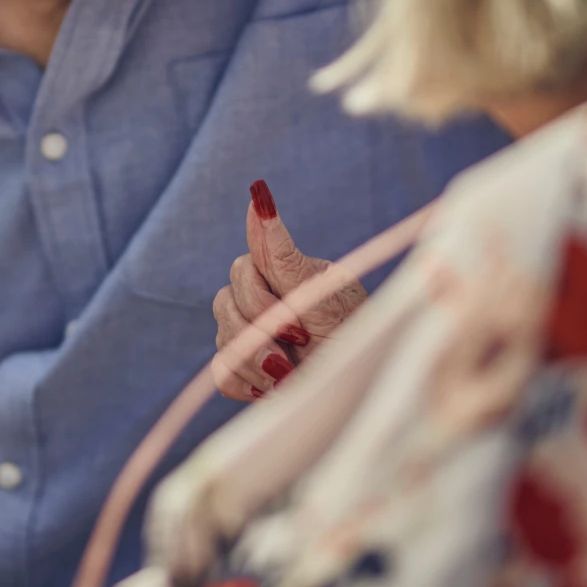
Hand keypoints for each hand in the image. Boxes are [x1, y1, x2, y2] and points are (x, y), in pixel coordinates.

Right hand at [211, 179, 367, 401]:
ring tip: (292, 376)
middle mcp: (262, 301)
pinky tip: (278, 388)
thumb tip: (258, 195)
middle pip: (225, 300)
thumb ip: (284, 257)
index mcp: (284, 275)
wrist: (365, 392)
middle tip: (301, 343)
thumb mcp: (326, 298)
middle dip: (261, 326)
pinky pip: (222, 372)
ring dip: (256, 360)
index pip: (247, 266)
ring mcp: (251, 336)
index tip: (294, 318)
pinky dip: (248, 384)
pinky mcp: (245, 371)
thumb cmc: (356, 340)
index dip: (260, 290)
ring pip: (222, 339)